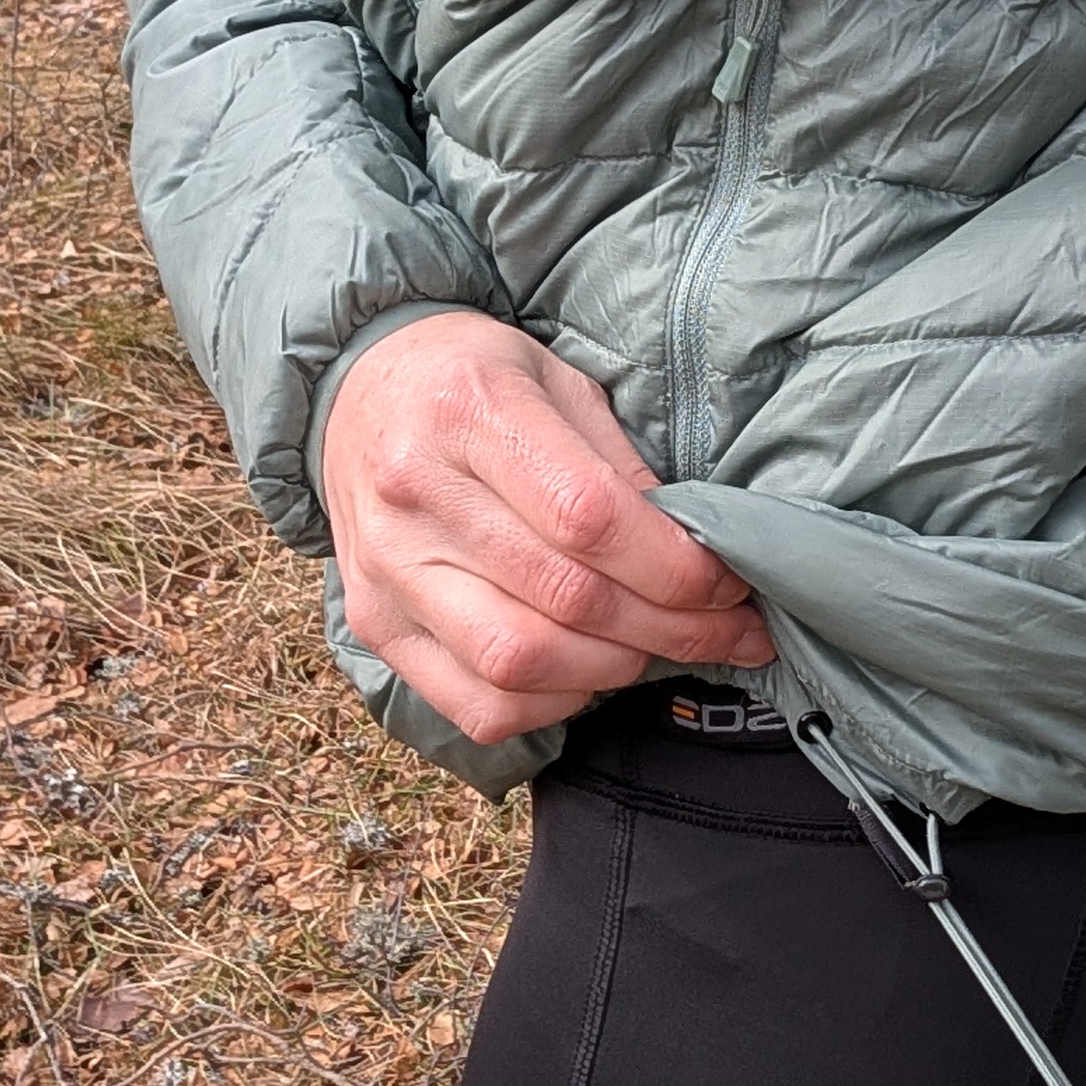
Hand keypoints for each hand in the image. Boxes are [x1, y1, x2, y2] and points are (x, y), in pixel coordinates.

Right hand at [319, 312, 772, 741]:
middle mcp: (414, 492)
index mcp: (468, 410)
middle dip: (671, 628)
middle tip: (727, 628)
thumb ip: (621, 466)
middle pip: (566, 598)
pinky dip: (552, 703)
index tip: (728, 580)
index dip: (675, 566)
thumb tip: (696, 556)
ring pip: (519, 664)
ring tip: (659, 647)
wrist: (357, 391)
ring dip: (616, 670)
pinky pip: (477, 705)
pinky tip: (586, 670)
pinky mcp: (376, 624)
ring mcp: (387, 568)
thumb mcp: (558, 381)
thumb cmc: (476, 381)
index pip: (588, 517)